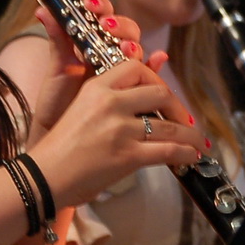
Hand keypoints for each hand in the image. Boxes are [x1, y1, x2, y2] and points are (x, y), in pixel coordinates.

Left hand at [22, 0, 144, 143]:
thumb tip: (42, 9)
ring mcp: (123, 71)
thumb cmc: (58, 99)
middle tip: (106, 27)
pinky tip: (159, 58)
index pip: (102, 14)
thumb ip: (57, 38)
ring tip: (125, 48)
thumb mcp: (57, 67)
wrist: (60, 132)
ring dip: (133, 44)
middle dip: (119, 26)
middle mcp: (110, 52)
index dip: (101, 6)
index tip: (90, 4)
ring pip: (136, 49)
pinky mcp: (133, 90)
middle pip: (124, 30)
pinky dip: (156, 64)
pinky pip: (149, 74)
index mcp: (91, 41)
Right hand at [27, 54, 207, 208]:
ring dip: (191, 135)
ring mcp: (120, 129)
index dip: (155, 79)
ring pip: (170, 126)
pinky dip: (185, 154)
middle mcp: (110, 103)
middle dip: (178, 108)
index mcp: (96, 87)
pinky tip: (191, 157)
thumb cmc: (59, 146)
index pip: (136, 68)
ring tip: (200, 143)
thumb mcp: (80, 109)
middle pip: (159, 93)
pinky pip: (168, 151)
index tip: (162, 95)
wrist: (44, 176)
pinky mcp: (127, 155)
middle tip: (185, 121)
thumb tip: (140, 98)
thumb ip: (108, 99)